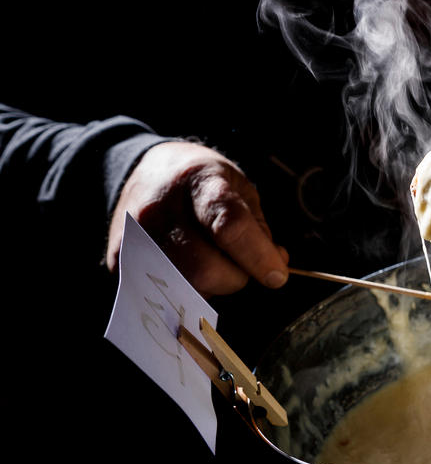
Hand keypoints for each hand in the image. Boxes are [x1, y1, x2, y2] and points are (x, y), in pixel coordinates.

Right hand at [106, 141, 288, 296]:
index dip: (258, 257)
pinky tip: (190, 272)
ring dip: (211, 288)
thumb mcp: (239, 189)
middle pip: (206, 269)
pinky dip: (186, 292)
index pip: (231, 226)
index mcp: (200, 183)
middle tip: (239, 266)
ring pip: (184, 288)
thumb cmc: (201, 183)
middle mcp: (161, 209)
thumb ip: (260, 231)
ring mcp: (135, 237)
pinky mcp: (120, 261)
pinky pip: (162, 294)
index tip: (277, 276)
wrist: (146, 169)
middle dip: (235, 278)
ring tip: (212, 264)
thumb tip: (275, 270)